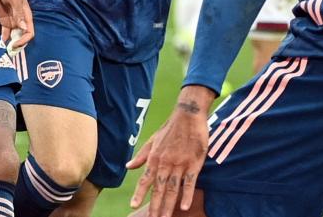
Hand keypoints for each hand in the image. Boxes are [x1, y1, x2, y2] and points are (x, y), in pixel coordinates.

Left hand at [0, 0, 33, 50]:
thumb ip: (18, 13)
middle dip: (17, 45)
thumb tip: (23, 28)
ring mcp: (13, 22)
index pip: (29, 32)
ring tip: (3, 50)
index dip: (24, 40)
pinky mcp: (4, 22)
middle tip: (9, 51)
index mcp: (26, 15)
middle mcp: (21, 21)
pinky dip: (3, 39)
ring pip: (14, 37)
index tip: (15, 44)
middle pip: (23, 37)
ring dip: (10, 44)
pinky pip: (5, 33)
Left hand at [128, 85, 214, 216]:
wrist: (188, 115)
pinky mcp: (194, 163)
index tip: (133, 206)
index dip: (139, 193)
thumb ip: (141, 156)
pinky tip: (185, 206)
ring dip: (168, 205)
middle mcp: (165, 163)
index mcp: (154, 158)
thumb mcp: (152, 140)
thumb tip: (128, 166)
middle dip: (155, 206)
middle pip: (159, 188)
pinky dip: (187, 194)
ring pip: (173, 188)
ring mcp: (180, 164)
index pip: (145, 179)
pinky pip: (190, 182)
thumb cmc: (170, 127)